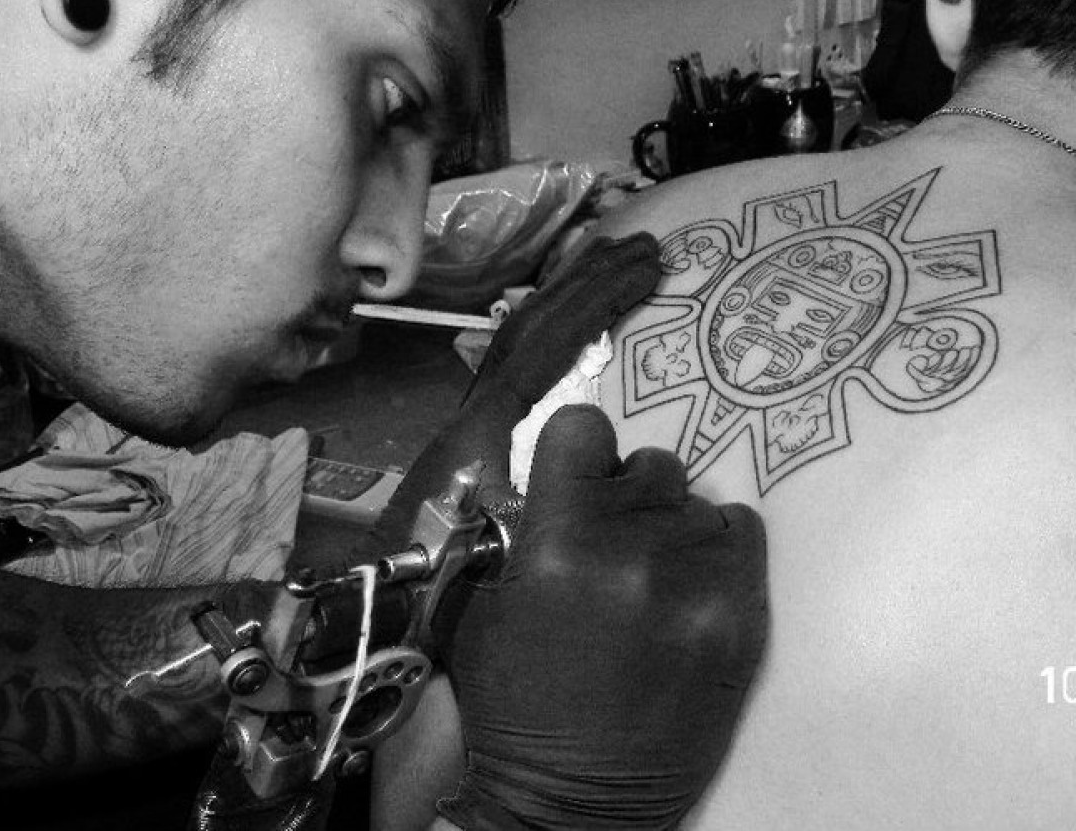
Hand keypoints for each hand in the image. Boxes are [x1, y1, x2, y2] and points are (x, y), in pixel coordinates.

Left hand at [351, 232, 660, 565]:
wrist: (375, 607)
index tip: (644, 267)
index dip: (594, 299)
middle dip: (586, 280)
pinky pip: (522, 365)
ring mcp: (476, 422)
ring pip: (522, 338)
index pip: (543, 342)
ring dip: (569, 298)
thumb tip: (597, 456)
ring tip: (614, 263)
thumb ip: (543, 500)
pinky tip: (582, 330)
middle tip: (641, 246)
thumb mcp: (498, 547)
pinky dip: (556, 333)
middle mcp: (477, 410)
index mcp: (485, 426)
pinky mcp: (480, 440)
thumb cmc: (438, 584)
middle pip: (531, 324)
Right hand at [434, 405, 767, 830]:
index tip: (578, 480)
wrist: (572, 799)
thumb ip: (514, 524)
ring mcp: (696, 582)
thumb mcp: (478, 603)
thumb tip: (554, 474)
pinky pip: (743, 532)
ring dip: (672, 527)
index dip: (578, 451)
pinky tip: (688, 589)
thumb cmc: (511, 700)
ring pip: (697, 500)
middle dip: (627, 496)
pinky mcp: (742, 615)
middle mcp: (632, 548)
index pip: (585, 427)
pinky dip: (718, 551)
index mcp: (557, 539)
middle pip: (650, 464)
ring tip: (651, 578)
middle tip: (612, 544)